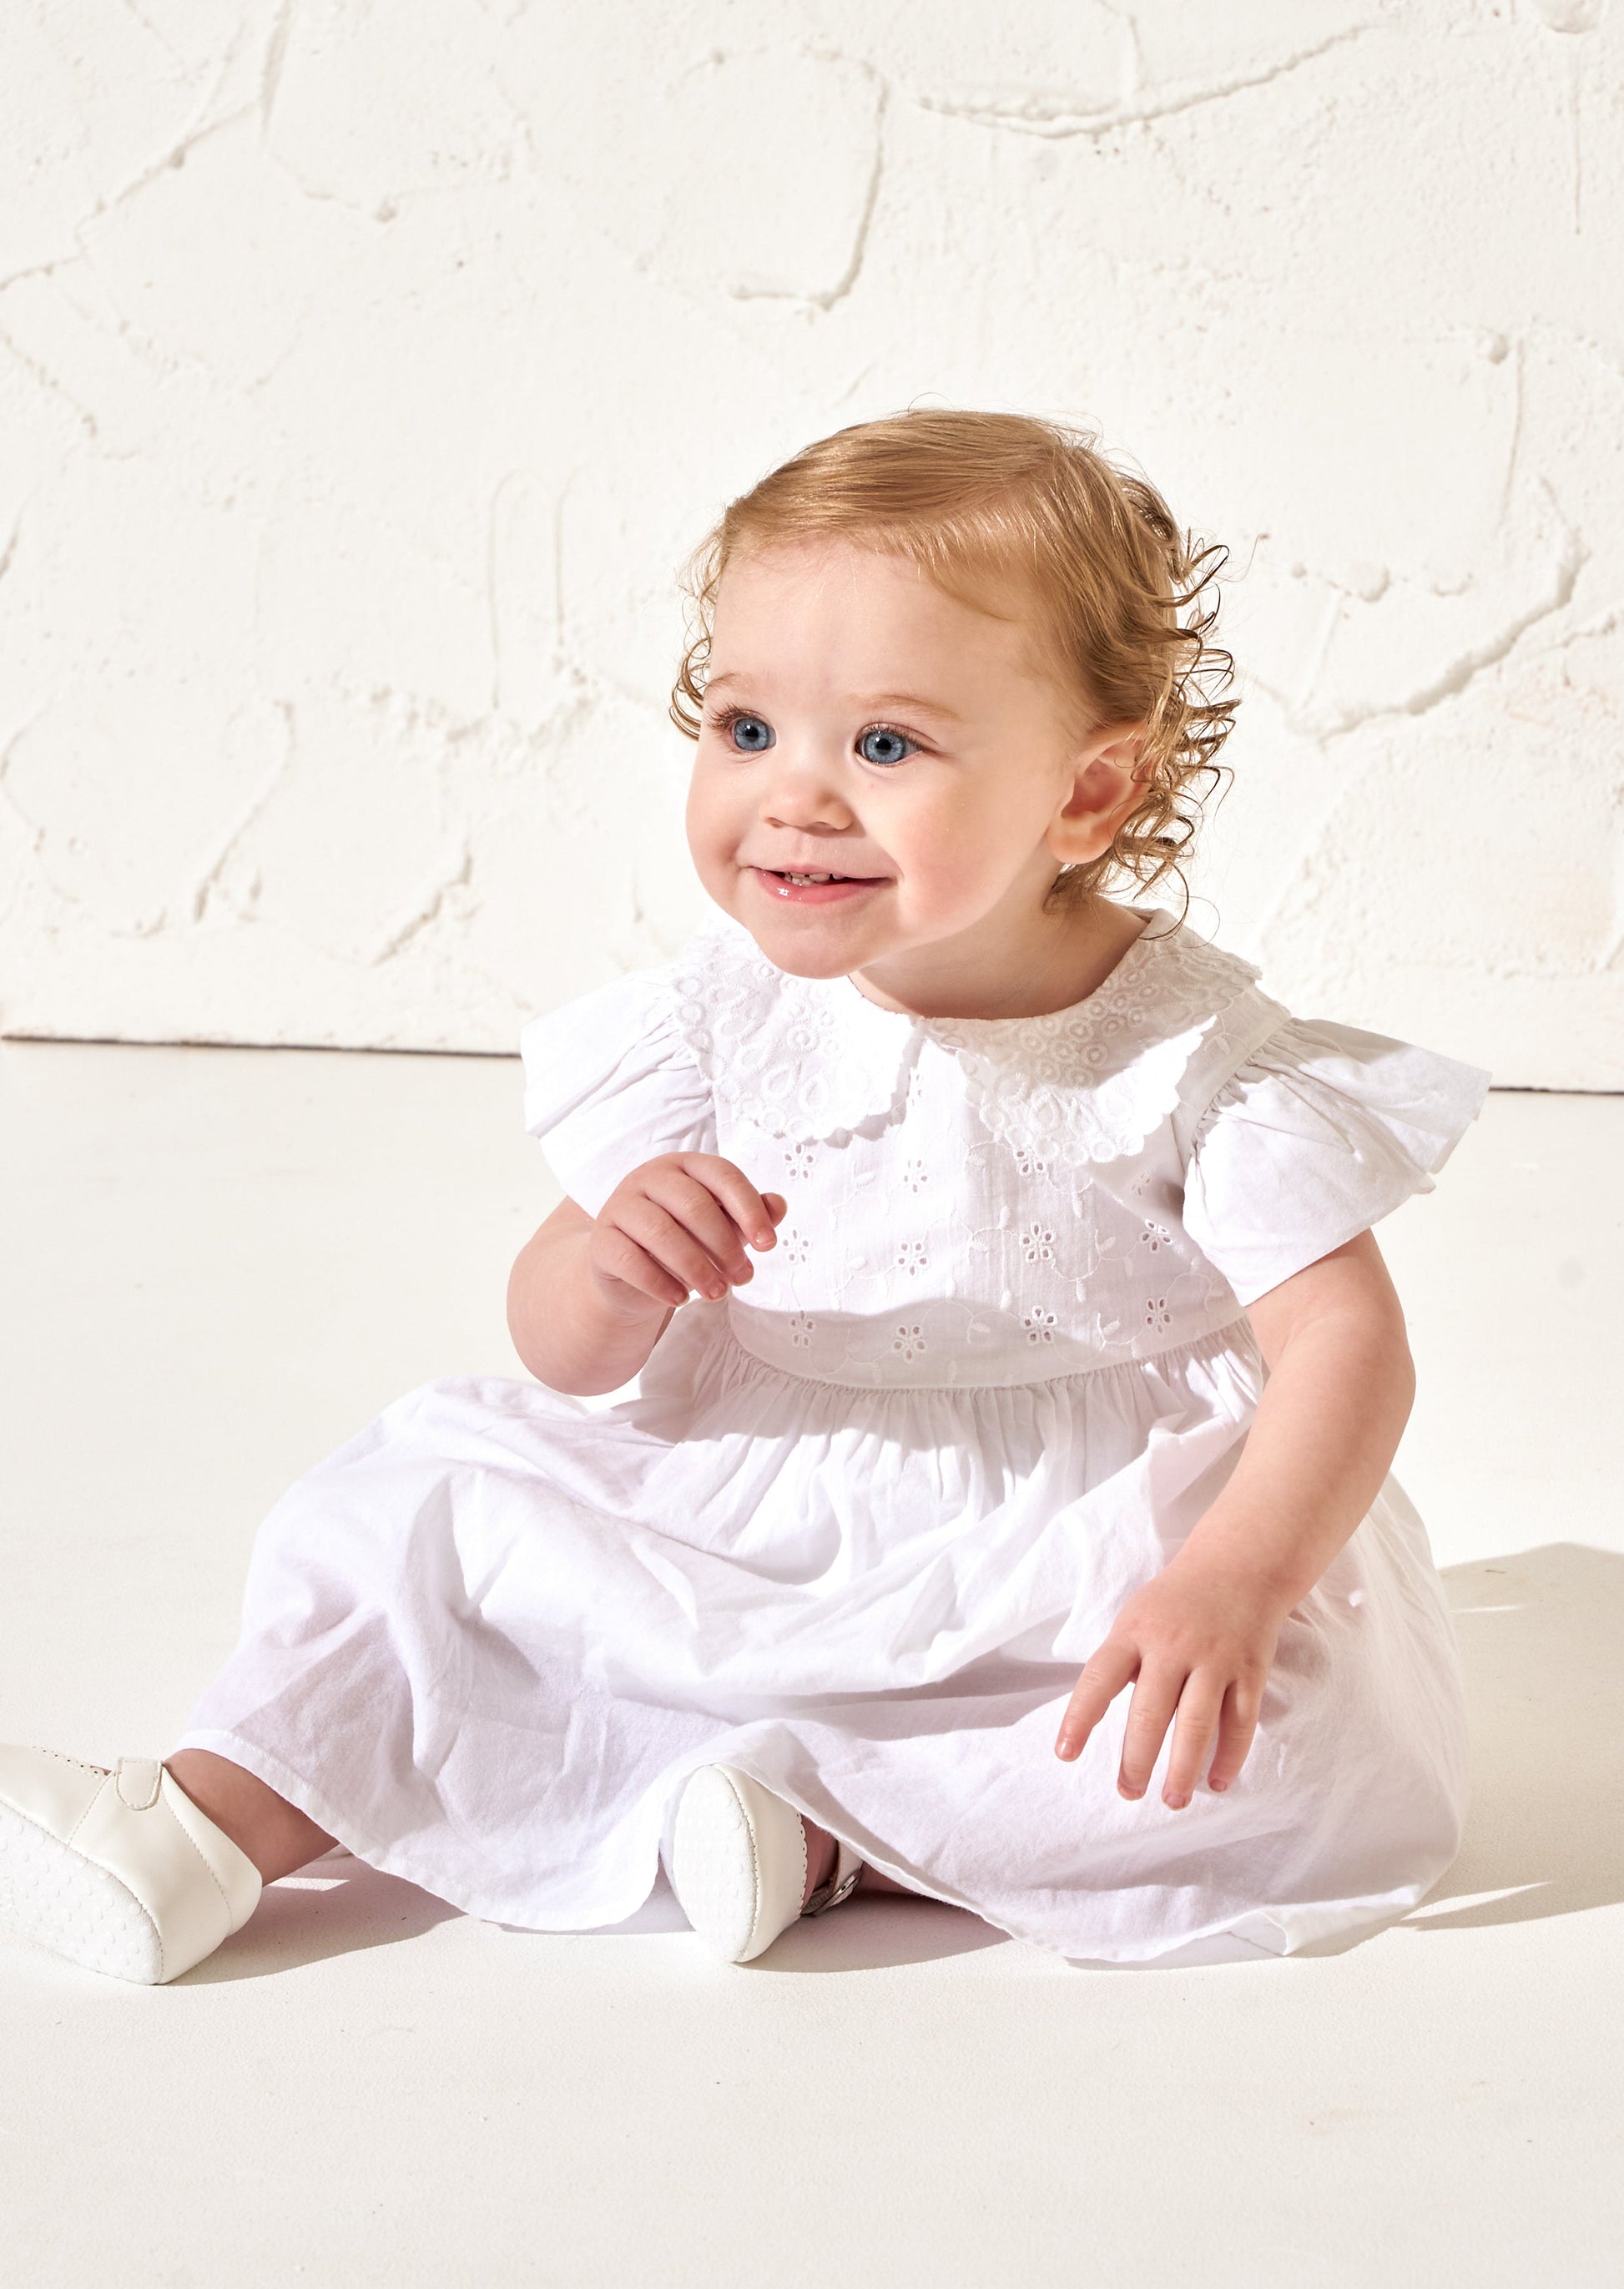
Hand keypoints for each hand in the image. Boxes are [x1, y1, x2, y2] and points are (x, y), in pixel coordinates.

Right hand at [589, 1154, 786, 1314]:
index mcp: (684, 1166)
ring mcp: (620, 1206)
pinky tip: (681, 1299)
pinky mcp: (601, 1241)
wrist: (631, 1274)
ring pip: (661, 1232)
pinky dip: (660, 1283)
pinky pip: (630, 1260)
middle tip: (743, 1278)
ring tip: (717, 1294)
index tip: (769, 1245)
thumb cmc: (684, 1241)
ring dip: (696, 1267)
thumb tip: (778, 1205)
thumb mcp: (721, 1227)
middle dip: (725, 1246)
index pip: (722, 1175)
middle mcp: (649, 1177)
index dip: (749, 1209)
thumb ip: (749, 1214)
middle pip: (693, 1205)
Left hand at [1053, 1552, 1284, 1808]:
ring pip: (1197, 1724)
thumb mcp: (1136, 1617)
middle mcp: (1173, 1646)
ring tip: (1171, 1799)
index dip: (1079, 1718)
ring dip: (1183, 1769)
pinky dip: (1230, 1756)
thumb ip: (1120, 1663)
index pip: (1099, 1678)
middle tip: (1128, 1792)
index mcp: (1135, 1632)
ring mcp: (1215, 1659)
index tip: (1065, 1753)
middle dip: (1136, 1760)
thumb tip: (1093, 1718)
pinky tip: (1217, 1782)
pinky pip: (1240, 1722)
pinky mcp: (1249, 1671)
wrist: (1239, 1564)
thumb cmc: (1175, 1601)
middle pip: (1150, 1712)